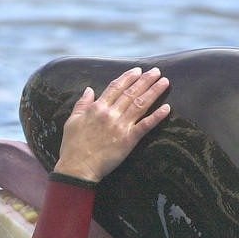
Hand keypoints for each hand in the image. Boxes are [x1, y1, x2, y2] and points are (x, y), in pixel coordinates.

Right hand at [54, 67, 169, 181]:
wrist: (77, 167)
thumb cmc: (72, 146)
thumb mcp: (72, 121)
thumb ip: (82, 104)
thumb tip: (89, 89)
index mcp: (97, 108)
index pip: (115, 87)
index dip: (127, 77)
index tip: (137, 70)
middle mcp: (110, 113)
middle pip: (131, 93)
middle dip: (145, 80)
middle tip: (156, 71)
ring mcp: (121, 126)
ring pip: (140, 104)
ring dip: (154, 92)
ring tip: (164, 82)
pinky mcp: (128, 140)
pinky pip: (145, 125)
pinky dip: (156, 116)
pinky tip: (166, 108)